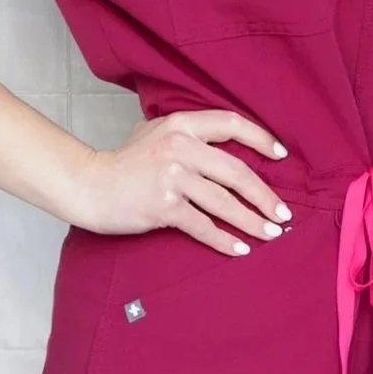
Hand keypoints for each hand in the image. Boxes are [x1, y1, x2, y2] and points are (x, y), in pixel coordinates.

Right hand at [65, 109, 291, 255]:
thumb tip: (227, 141)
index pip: (231, 124)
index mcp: (181, 125)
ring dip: (251, 220)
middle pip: (236, 171)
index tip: (281, 155)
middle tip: (283, 213)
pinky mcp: (163, 206)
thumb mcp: (154, 132)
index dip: (261, 139)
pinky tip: (240, 248)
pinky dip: (223, 239)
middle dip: (264, 195)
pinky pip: (202, 225)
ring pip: (224, 202)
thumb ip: (187, 132)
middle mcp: (180, 148)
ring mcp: (172, 177)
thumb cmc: (124, 162)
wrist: (89, 185)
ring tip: (270, 233)